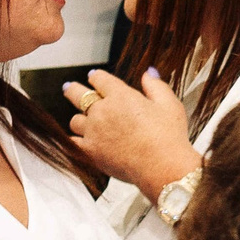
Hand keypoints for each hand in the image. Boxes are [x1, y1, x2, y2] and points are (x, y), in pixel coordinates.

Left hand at [66, 68, 201, 201]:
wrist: (162, 167)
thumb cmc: (168, 137)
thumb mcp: (170, 105)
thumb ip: (156, 86)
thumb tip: (148, 73)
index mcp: (121, 96)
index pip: (100, 79)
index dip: (96, 76)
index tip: (94, 76)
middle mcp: (102, 111)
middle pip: (77, 94)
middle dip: (72, 89)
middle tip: (69, 88)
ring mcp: (93, 132)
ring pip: (75, 120)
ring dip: (79, 118)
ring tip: (82, 120)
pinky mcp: (90, 152)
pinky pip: (73, 143)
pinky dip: (75, 140)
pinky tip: (77, 140)